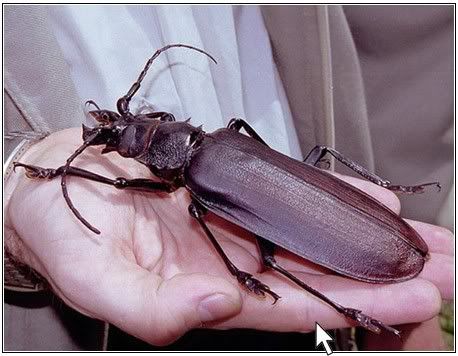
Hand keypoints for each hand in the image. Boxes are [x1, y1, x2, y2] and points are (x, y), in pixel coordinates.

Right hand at [5, 128, 452, 345]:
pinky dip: (324, 196)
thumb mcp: (92, 277)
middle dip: (378, 273)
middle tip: (443, 269)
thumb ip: (150, 307)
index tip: (412, 294)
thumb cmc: (62, 234)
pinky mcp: (221, 183)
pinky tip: (366, 200)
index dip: (352, 303)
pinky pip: (282, 192)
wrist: (50, 188)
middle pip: (314, 272)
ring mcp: (226, 219)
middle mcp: (223, 258)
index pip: (291, 305)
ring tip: (420, 238)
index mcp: (200, 290)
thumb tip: (213, 305)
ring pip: (307, 233)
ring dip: (362, 235)